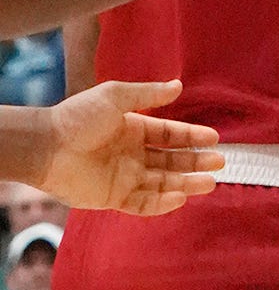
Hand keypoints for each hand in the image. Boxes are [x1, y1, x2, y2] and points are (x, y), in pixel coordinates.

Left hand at [35, 80, 222, 214]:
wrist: (47, 146)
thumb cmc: (79, 117)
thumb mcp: (116, 96)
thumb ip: (148, 94)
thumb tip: (179, 86)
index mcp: (135, 130)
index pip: (170, 135)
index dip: (192, 137)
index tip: (214, 139)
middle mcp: (133, 155)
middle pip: (171, 161)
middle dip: (195, 162)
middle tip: (219, 163)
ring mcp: (124, 177)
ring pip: (162, 183)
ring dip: (186, 184)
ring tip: (209, 183)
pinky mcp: (112, 198)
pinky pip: (142, 203)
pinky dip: (161, 204)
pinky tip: (180, 197)